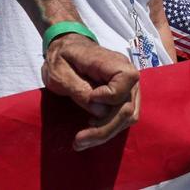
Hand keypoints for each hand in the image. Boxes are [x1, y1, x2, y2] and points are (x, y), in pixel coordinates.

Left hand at [42, 33, 140, 150]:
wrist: (68, 48)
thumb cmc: (62, 57)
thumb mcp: (60, 72)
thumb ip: (79, 89)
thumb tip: (100, 111)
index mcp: (112, 61)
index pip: (126, 80)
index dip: (109, 95)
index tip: (89, 98)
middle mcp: (127, 73)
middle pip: (128, 107)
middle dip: (104, 129)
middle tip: (78, 141)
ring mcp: (128, 86)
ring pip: (129, 117)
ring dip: (106, 133)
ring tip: (81, 141)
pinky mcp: (124, 97)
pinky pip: (124, 117)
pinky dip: (108, 129)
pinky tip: (91, 130)